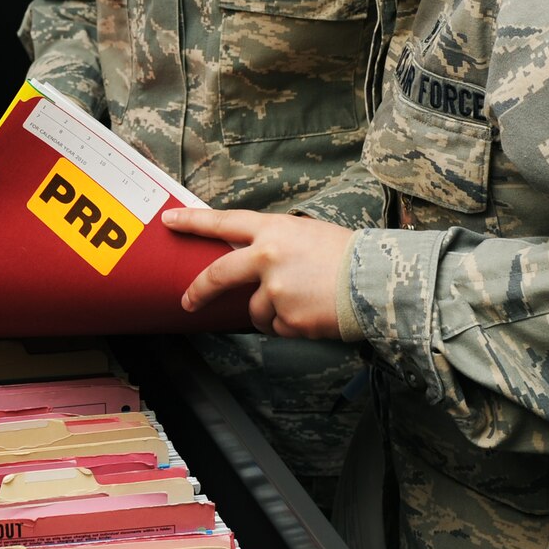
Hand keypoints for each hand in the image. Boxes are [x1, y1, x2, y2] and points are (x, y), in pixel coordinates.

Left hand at [163, 207, 355, 338]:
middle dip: (199, 290)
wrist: (379, 281)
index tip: (170, 221)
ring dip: (273, 311)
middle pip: (218, 275)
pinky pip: (279, 328)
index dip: (194, 222)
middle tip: (188, 301)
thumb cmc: (349, 255)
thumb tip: (254, 264)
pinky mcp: (287, 319)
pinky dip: (293, 325)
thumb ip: (277, 245)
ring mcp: (275, 290)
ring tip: (306, 301)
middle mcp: (267, 258)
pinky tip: (314, 313)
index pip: (224, 222)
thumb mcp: (307, 235)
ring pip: (255, 310)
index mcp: (274, 230)